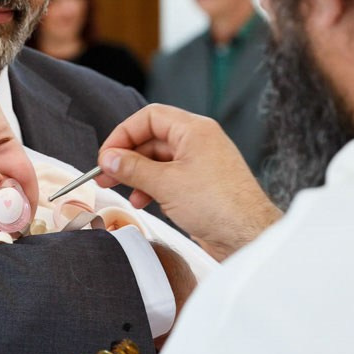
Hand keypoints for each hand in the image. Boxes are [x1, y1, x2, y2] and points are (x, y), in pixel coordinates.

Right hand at [96, 104, 280, 260]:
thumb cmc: (218, 206)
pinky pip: (170, 177)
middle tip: (105, 174)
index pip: (150, 118)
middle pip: (153, 138)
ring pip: (159, 160)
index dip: (124, 134)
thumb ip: (133, 168)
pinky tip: (142, 201)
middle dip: (127, 157)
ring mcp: (201, 163)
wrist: (248, 236)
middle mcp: (199, 141)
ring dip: (138, 174)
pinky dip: (152, 186)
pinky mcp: (202, 184)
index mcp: (194, 130)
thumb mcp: (166, 184)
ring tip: (122, 191)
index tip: (107, 155)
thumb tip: (110, 159)